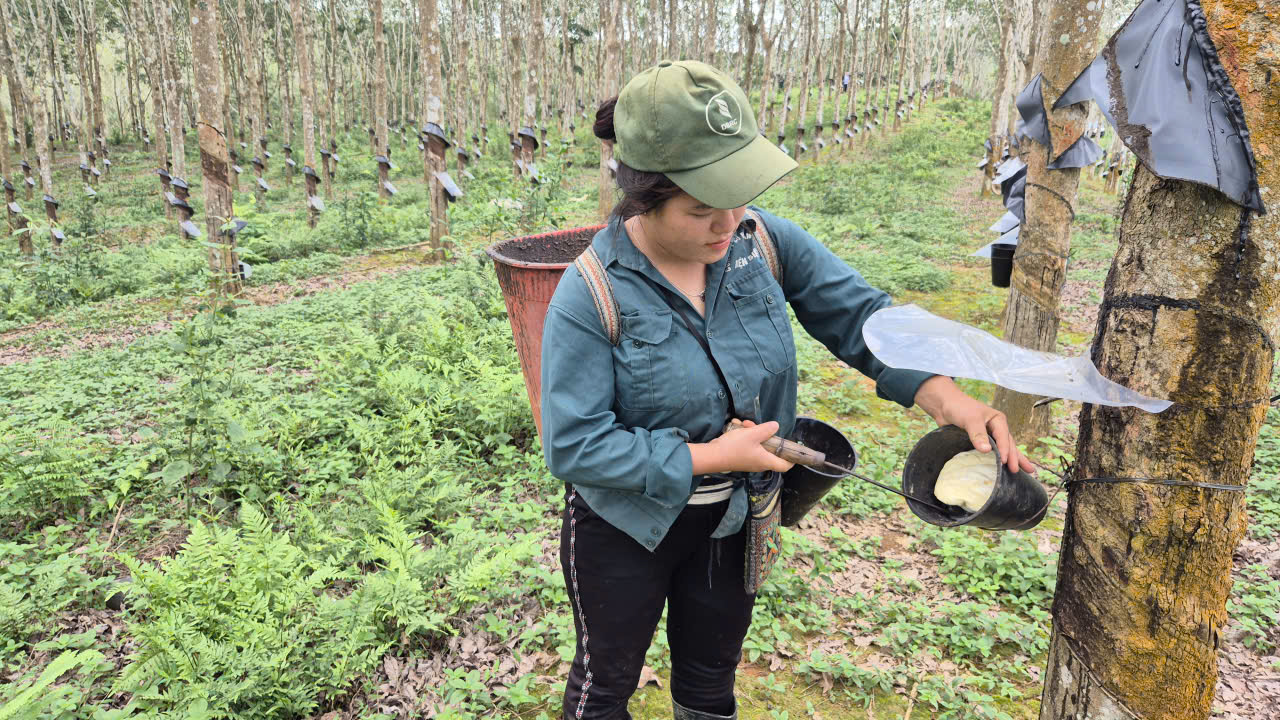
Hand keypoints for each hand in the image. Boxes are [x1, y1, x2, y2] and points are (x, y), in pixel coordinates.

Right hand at [691, 419, 794, 474]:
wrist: (713, 455)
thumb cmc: (735, 447)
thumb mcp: (753, 434)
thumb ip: (766, 430)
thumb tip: (776, 426)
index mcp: (766, 461)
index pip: (785, 466)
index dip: (791, 459)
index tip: (792, 448)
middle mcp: (759, 463)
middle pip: (770, 449)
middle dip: (765, 434)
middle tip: (756, 425)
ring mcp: (749, 460)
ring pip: (757, 444)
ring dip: (752, 432)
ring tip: (743, 424)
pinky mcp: (740, 456)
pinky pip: (748, 444)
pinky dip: (744, 435)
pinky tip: (737, 426)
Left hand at [913, 376, 1035, 474]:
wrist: (943, 405)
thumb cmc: (959, 407)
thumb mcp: (970, 419)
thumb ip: (978, 434)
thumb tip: (986, 450)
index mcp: (998, 420)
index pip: (1004, 437)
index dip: (1005, 450)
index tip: (1004, 462)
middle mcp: (996, 428)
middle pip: (1008, 445)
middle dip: (1015, 458)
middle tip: (1017, 472)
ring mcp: (989, 435)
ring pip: (1003, 449)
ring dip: (1012, 459)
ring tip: (1026, 471)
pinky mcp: (979, 441)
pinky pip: (991, 452)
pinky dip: (997, 459)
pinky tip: (1003, 468)